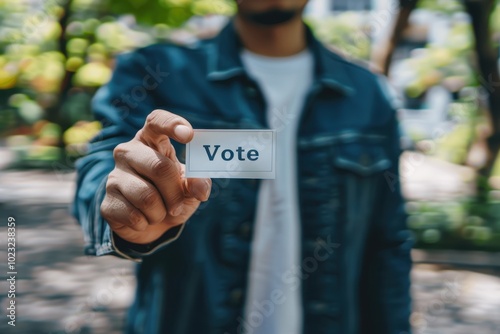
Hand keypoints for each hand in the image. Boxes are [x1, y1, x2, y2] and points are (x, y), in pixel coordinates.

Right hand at [101, 109, 211, 244]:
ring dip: (161, 212)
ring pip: (147, 197)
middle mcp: (128, 152)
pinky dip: (147, 223)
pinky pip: (134, 216)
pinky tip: (144, 219)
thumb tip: (200, 188)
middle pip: (159, 167)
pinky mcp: (107, 202)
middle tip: (179, 206)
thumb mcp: (189, 188)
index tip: (189, 135)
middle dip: (175, 193)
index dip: (172, 124)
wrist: (151, 224)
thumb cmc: (172, 195)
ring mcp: (114, 176)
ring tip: (160, 212)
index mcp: (151, 140)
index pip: (157, 121)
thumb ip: (197, 183)